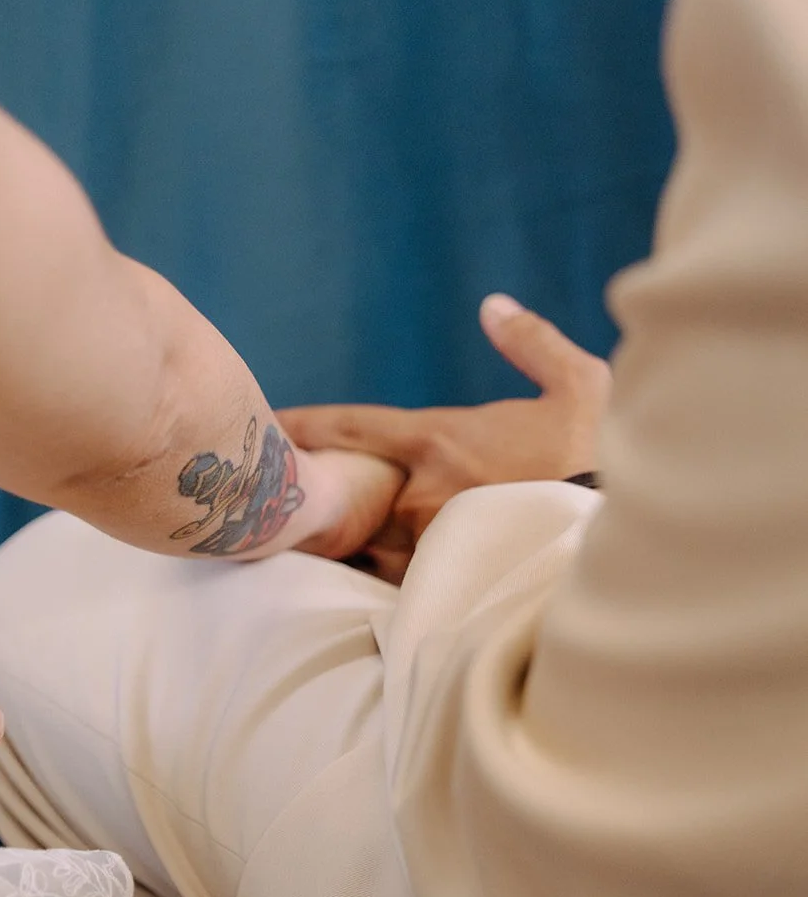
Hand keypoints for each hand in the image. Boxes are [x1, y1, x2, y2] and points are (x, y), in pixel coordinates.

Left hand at [280, 295, 610, 582]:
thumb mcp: (578, 383)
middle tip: (298, 499)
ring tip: (331, 552)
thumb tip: (493, 306)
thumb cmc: (600, 455)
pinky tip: (381, 590)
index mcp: (439, 440)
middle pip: (355, 495)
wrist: (624, 534)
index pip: (353, 427)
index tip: (272, 424)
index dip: (308, 425)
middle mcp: (421, 493)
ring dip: (355, 546)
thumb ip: (531, 342)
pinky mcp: (448, 587)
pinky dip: (389, 584)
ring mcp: (430, 544)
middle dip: (334, 497)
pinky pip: (401, 588)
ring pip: (372, 547)